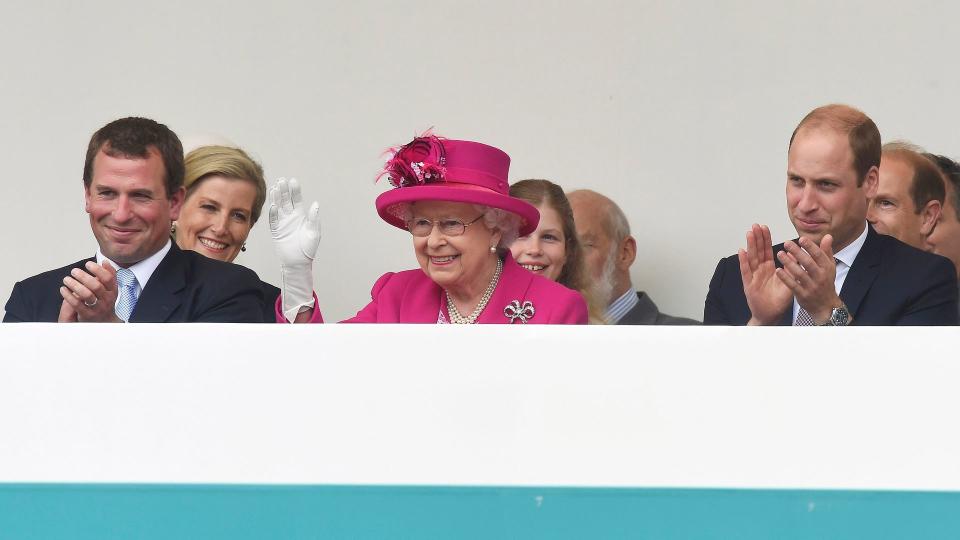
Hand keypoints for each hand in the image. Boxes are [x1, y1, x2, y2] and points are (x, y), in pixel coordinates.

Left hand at [58, 261, 120, 322]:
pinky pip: (77, 304)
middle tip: (74, 271)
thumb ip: (109, 275)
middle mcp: (107, 299)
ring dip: (75, 285)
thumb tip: (105, 262)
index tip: (88, 264)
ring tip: (66, 279)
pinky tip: (63, 289)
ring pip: (86, 295)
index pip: (108, 278)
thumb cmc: (104, 301)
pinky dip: (68, 295)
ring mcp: (98, 308)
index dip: (98, 270)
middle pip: (96, 286)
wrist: (104, 321)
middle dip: (84, 276)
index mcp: (113, 291)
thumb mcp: (110, 289)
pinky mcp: (88, 315)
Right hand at [269, 177, 320, 321]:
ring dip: (276, 198)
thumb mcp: (314, 232)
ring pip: (278, 207)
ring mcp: (282, 223)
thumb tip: (316, 204)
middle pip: (285, 200)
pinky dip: (273, 213)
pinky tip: (273, 205)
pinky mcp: (276, 231)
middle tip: (281, 180)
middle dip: (283, 190)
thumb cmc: (308, 248)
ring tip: (274, 187)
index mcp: (300, 216)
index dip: (294, 190)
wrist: (298, 261)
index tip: (292, 181)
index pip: (296, 200)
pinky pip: (273, 220)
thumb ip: (314, 218)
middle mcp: (290, 217)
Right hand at [738, 224, 791, 324]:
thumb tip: (794, 254)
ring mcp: (753, 276)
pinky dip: (743, 261)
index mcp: (769, 269)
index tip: (764, 227)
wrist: (771, 315)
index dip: (765, 239)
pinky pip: (746, 271)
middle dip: (757, 238)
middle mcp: (759, 270)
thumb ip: (791, 268)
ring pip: (751, 258)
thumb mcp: (788, 282)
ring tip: (749, 233)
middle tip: (756, 225)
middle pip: (758, 251)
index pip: (767, 250)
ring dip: (750, 245)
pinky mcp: (748, 284)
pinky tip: (742, 251)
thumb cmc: (778, 301)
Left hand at [776, 234, 840, 322]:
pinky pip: (793, 285)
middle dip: (797, 252)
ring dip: (789, 263)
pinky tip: (778, 270)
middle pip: (808, 263)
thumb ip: (826, 251)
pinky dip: (785, 278)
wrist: (825, 305)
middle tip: (786, 243)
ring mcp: (811, 287)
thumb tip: (828, 236)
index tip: (801, 238)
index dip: (810, 247)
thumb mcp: (829, 267)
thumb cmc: (825, 282)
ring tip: (779, 254)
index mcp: (826, 268)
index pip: (819, 255)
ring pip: (799, 274)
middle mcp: (820, 277)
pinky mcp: (803, 295)